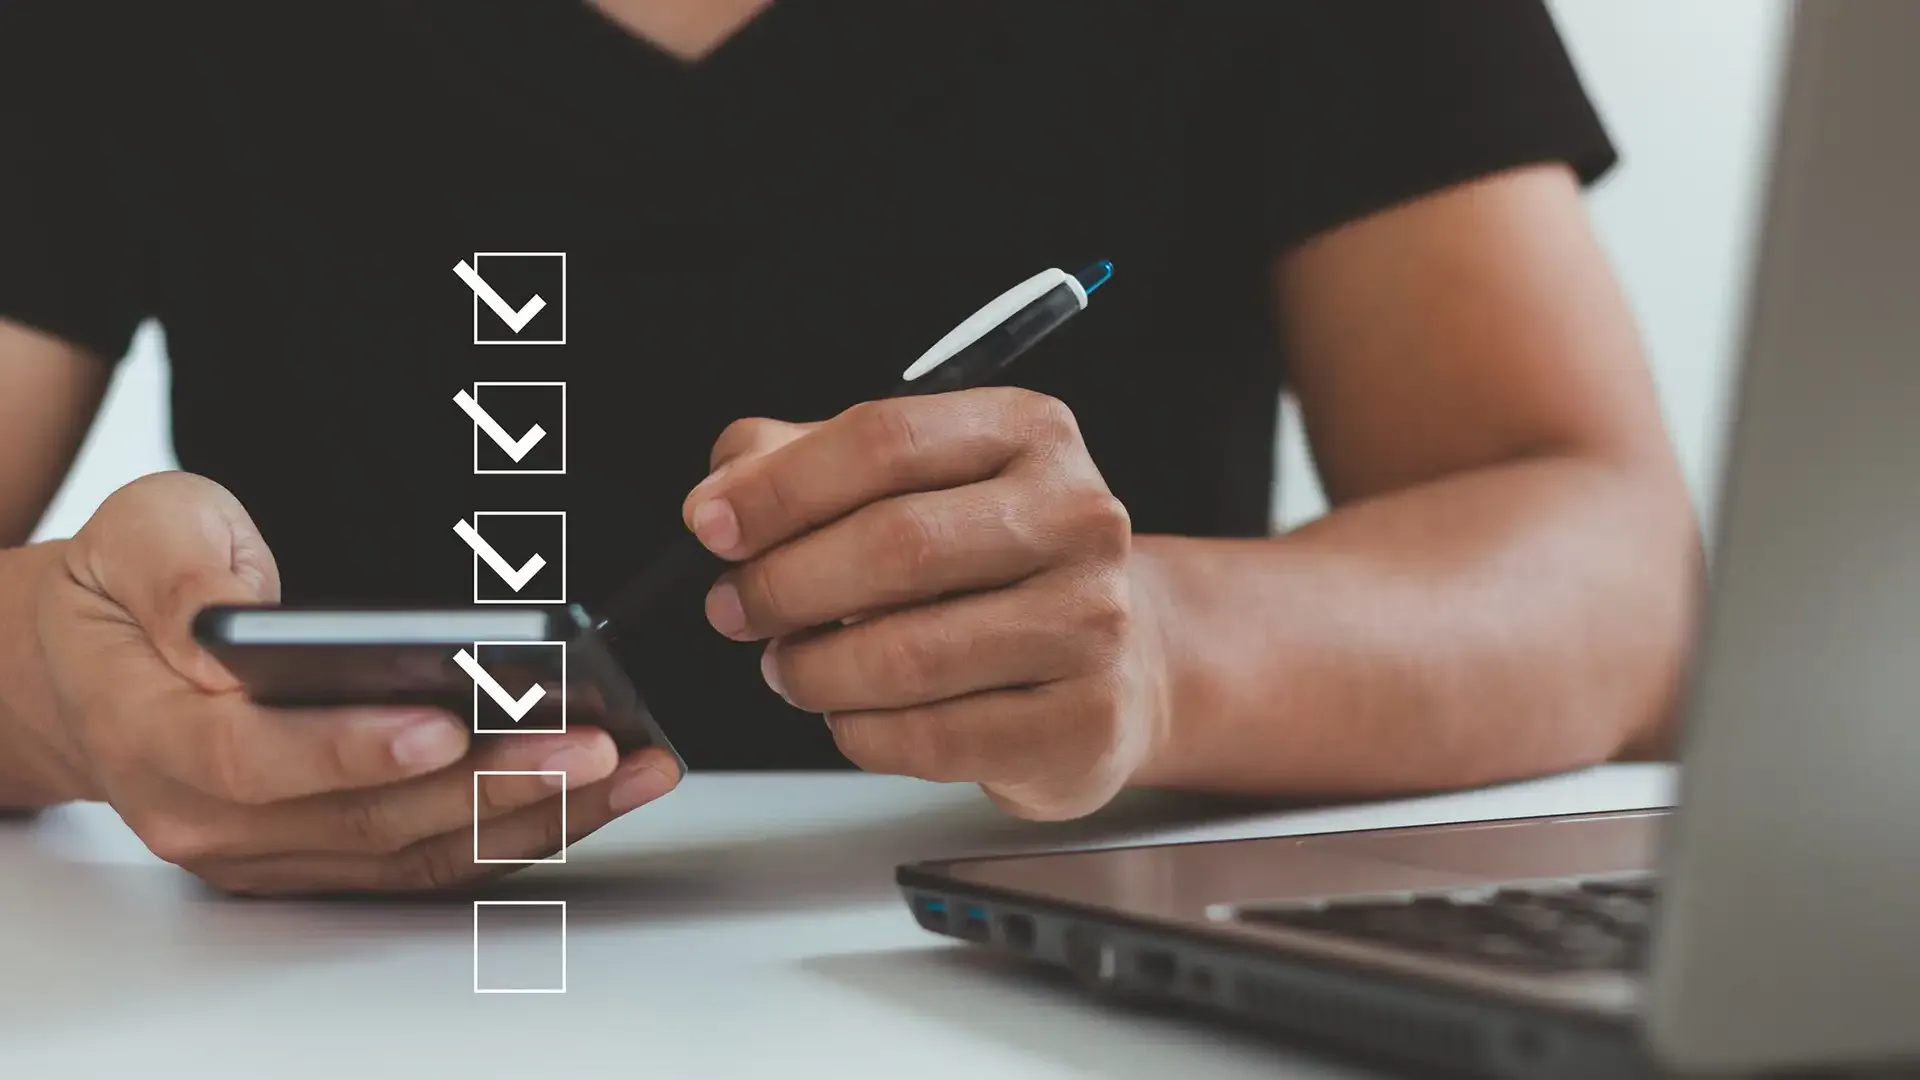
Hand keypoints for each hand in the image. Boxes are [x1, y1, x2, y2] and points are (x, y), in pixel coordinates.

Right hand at [28, 472, 678, 895]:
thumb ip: (182, 568)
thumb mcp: (135, 537)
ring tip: (627, 764)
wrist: (89, 671)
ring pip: (417, 852)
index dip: (352, 748)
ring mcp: (274, 852)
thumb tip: (241, 614)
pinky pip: (433, 860)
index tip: (445, 722)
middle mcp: (214, 819)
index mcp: (156, 736)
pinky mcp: (327, 858)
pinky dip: (522, 830)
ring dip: (534, 814)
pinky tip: (599, 789)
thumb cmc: (124, 596)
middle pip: (367, 821)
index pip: (256, 759)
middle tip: (589, 740)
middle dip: (490, 782)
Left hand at [683, 389, 1169, 819]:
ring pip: (908, 656)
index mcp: (1029, 433)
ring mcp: (1093, 623)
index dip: (781, 487)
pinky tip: (852, 715)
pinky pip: (932, 739)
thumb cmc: (989, 568)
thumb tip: (721, 495)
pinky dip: (861, 733)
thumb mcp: (906, 484)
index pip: (886, 439)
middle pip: (897, 545)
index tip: (710, 526)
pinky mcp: (1084, 722)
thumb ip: (802, 466)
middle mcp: (1078, 517)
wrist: (1114, 664)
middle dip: (786, 585)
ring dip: (814, 671)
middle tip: (734, 610)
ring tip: (790, 668)